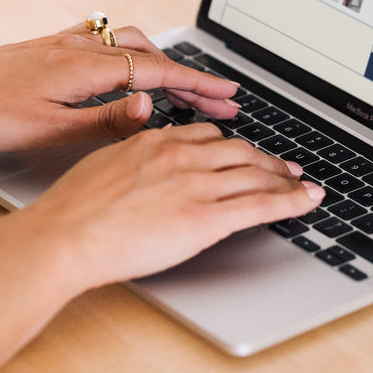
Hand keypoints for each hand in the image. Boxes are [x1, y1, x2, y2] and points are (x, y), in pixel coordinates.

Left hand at [0, 24, 239, 152]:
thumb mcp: (49, 130)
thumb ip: (105, 119)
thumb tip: (152, 105)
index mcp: (85, 67)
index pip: (158, 71)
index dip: (199, 83)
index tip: (230, 96)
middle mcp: (79, 46)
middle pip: (151, 54)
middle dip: (189, 75)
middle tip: (220, 100)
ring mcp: (63, 42)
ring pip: (129, 42)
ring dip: (161, 60)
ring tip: (182, 85)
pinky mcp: (48, 46)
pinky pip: (103, 40)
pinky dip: (128, 50)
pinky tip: (125, 63)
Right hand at [8, 124, 324, 291]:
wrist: (65, 236)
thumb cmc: (72, 210)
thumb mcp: (105, 164)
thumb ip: (134, 156)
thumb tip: (147, 154)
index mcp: (155, 141)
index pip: (208, 136)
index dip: (233, 146)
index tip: (244, 154)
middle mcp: (181, 156)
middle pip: (240, 152)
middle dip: (267, 161)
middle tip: (286, 169)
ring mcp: (196, 186)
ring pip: (256, 174)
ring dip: (285, 179)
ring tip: (302, 185)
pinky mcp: (206, 218)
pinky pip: (261, 204)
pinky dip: (291, 201)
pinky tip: (307, 201)